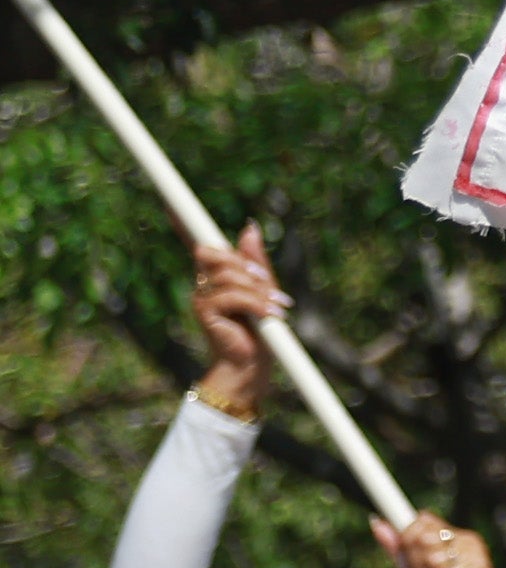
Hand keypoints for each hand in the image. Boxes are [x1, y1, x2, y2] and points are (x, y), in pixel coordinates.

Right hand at [189, 231, 281, 410]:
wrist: (252, 366)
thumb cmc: (260, 330)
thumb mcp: (264, 291)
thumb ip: (256, 262)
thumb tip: (249, 226)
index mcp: (216, 275)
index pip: (198, 242)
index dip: (183, 221)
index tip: (169, 201)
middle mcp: (203, 282)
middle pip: (217, 254)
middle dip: (249, 269)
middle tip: (274, 292)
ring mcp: (201, 296)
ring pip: (229, 275)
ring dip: (259, 293)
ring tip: (275, 311)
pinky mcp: (203, 311)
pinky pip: (231, 295)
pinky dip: (255, 304)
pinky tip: (268, 317)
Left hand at [377, 512, 505, 567]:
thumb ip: (399, 550)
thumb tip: (376, 522)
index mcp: (454, 536)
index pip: (422, 522)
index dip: (408, 542)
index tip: (413, 565)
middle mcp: (468, 541)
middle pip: (422, 539)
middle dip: (416, 567)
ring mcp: (477, 557)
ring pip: (432, 559)